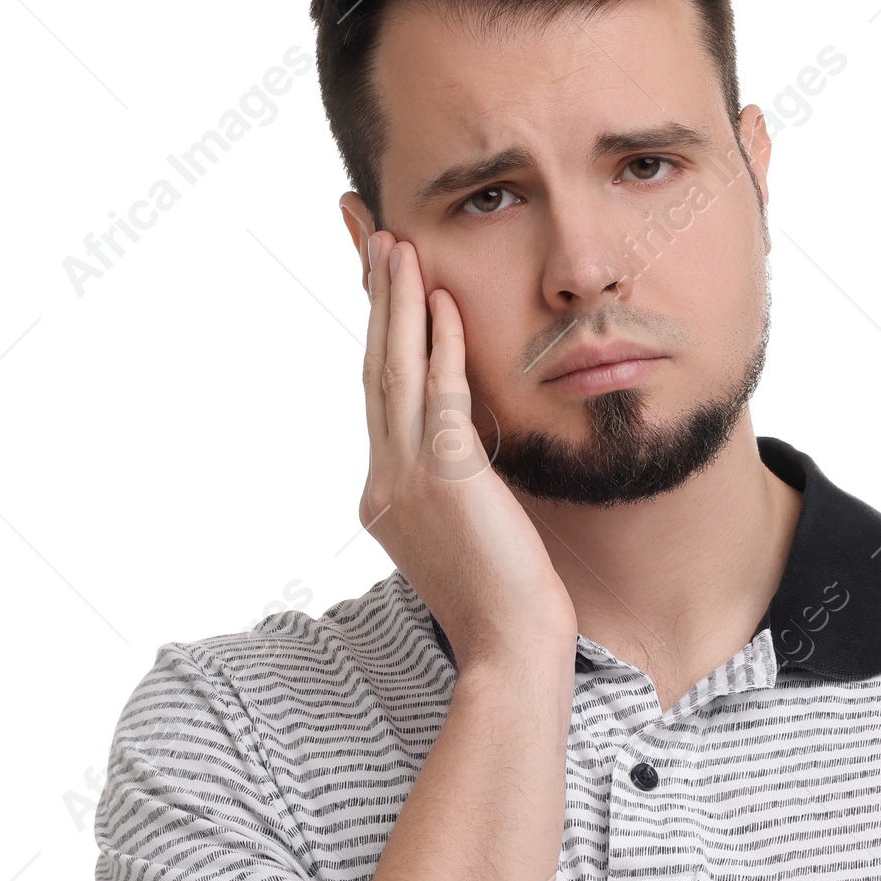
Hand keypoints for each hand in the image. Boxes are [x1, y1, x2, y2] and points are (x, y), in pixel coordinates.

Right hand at [358, 231, 577, 670]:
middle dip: (373, 297)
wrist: (511, 649)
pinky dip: (439, 344)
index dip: (377, 332)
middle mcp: (382, 482)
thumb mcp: (468, 535)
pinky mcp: (447, 480)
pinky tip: (442, 300)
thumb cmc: (505, 603)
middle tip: (368, 231)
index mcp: (383, 495)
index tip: (376, 276)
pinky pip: (440, 397)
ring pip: (395, 373)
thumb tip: (466, 457)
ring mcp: (407, 481)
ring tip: (394, 244)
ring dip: (397, 304)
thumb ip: (456, 488)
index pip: (378, 396)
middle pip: (374, 370)